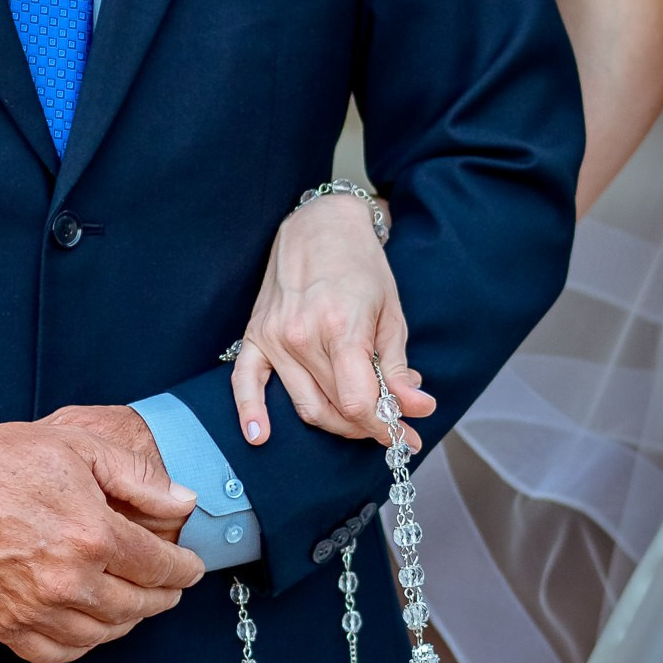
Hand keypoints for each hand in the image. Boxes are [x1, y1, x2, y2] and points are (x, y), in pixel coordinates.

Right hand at [0, 419, 202, 662]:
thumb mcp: (76, 446)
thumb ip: (137, 475)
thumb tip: (184, 502)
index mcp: (92, 535)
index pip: (160, 567)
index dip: (184, 569)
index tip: (191, 567)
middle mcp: (68, 581)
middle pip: (138, 605)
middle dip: (162, 597)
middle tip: (169, 588)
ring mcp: (36, 610)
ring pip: (103, 633)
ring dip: (128, 621)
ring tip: (135, 604)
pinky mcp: (6, 627)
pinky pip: (58, 652)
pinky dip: (83, 643)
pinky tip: (91, 626)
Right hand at [231, 193, 435, 448]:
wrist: (320, 226)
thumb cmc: (361, 267)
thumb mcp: (392, 314)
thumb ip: (398, 366)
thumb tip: (416, 408)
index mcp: (341, 328)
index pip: (359, 402)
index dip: (386, 426)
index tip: (406, 435)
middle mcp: (302, 337)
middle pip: (334, 409)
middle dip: (367, 427)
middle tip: (393, 429)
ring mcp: (275, 338)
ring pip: (304, 405)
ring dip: (335, 424)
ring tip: (362, 424)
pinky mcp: (256, 336)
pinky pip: (246, 382)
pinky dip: (250, 412)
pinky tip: (259, 436)